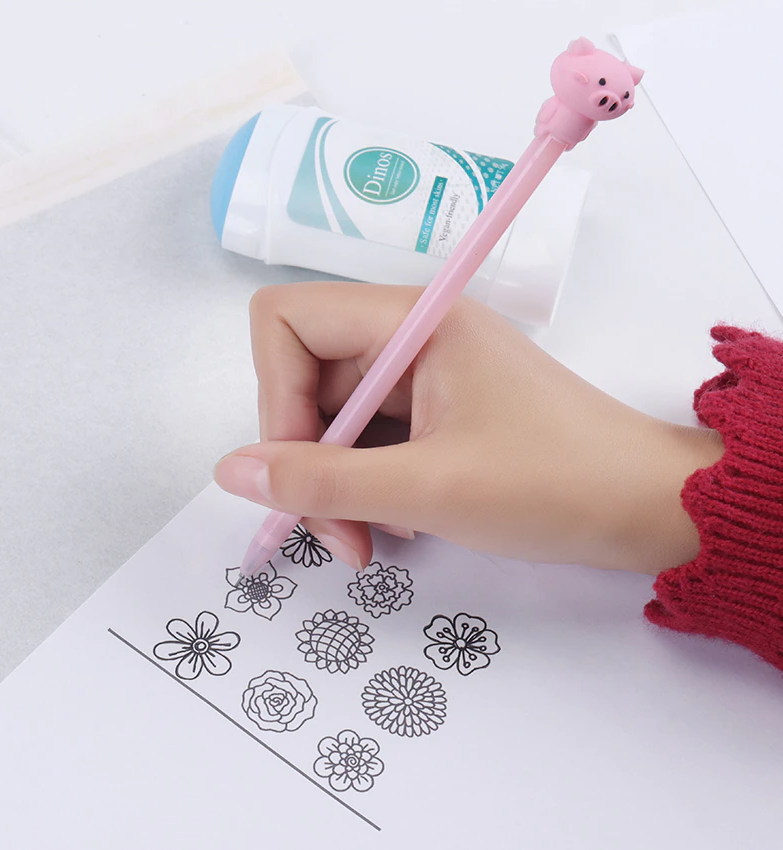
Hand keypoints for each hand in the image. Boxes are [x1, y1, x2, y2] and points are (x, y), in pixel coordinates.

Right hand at [214, 282, 722, 572]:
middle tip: (335, 536)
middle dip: (307, 461)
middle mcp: (410, 334)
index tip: (295, 471)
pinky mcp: (438, 410)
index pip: (285, 321)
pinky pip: (371, 439)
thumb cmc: (550, 485)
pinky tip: (394, 527)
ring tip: (370, 543)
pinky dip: (367, 486)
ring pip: (335, 419)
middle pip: (305, 378)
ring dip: (337, 486)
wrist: (650, 508)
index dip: (272, 395)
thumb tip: (228, 470)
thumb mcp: (425, 489)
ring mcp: (425, 373)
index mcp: (410, 320)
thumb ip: (319, 481)